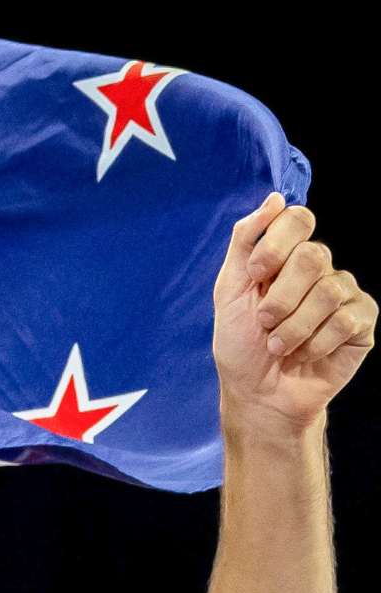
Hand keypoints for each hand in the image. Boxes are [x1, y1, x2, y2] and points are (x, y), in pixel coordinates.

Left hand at [212, 193, 373, 432]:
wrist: (257, 394)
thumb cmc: (240, 345)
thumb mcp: (229, 292)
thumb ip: (246, 242)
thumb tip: (275, 198)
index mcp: (287, 258)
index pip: (298, 220)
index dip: (276, 247)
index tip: (256, 276)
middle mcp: (320, 271)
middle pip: (313, 256)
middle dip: (279, 297)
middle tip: (264, 323)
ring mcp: (344, 295)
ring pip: (328, 292)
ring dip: (293, 328)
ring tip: (279, 346)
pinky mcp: (362, 323)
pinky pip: (346, 319)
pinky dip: (317, 342)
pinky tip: (306, 354)